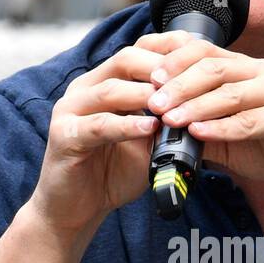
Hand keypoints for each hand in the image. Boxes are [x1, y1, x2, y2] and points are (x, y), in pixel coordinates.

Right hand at [28, 29, 194, 235]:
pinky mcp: (63, 136)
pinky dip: (126, 126)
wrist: (76, 209)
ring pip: (111, 90)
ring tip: (172, 105)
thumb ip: (164, 121)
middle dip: (161, 70)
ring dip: (145, 96)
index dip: (168, 52)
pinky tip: (149, 129)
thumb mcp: (147, 142)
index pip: (138, 52)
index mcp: (104, 83)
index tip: (200, 61)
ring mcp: (70, 110)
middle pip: (125, 61)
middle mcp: (85, 89)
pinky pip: (99, 126)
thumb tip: (199, 107)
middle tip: (191, 81)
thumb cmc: (111, 173)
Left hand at [146, 38, 263, 196]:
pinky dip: (223, 128)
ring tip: (169, 119)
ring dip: (195, 106)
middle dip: (179, 84)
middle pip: (214, 68)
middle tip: (152, 101)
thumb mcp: (233, 138)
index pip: (205, 54)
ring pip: (230, 93)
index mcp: (249, 70)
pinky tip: (199, 134)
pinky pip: (252, 121)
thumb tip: (163, 132)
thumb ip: (204, 129)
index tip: (148, 80)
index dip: (175, 63)